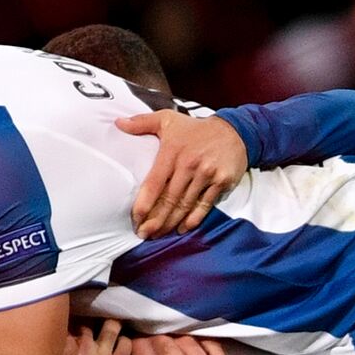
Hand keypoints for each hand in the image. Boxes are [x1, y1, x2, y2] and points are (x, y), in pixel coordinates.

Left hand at [118, 111, 247, 237]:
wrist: (235, 130)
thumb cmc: (196, 129)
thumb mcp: (168, 119)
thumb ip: (142, 122)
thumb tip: (118, 123)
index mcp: (173, 151)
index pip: (155, 182)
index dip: (145, 203)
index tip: (136, 218)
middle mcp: (189, 164)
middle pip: (169, 199)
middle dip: (155, 219)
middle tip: (144, 234)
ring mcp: (206, 174)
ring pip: (185, 205)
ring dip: (171, 223)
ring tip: (158, 234)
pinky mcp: (221, 182)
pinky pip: (204, 206)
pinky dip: (193, 219)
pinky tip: (181, 228)